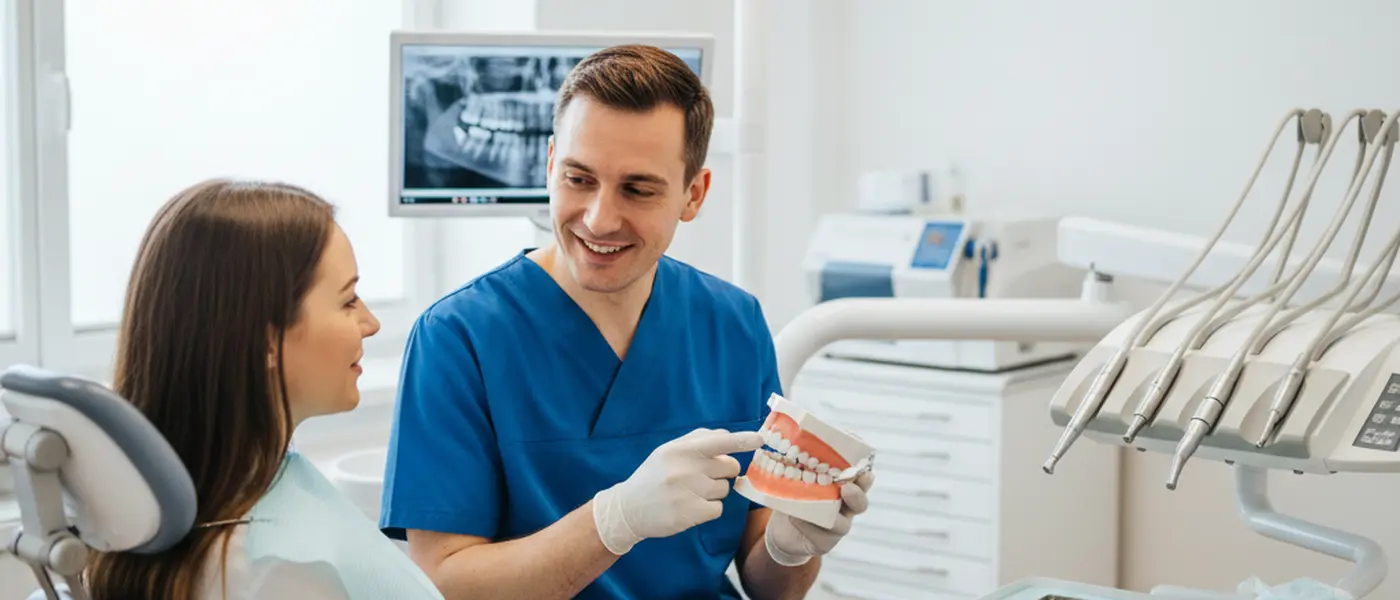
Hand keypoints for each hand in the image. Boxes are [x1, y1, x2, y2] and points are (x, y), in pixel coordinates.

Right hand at [593, 428, 764, 554]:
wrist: (628, 508)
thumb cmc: (654, 476)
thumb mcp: (669, 451)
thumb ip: (698, 440)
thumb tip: (728, 436)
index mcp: (680, 450)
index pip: (719, 442)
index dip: (742, 439)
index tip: (761, 439)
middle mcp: (685, 469)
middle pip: (730, 467)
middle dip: (724, 472)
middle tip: (704, 476)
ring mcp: (687, 492)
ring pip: (725, 490)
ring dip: (713, 492)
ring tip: (690, 492)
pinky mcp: (689, 514)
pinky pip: (717, 509)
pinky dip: (708, 509)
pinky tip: (690, 507)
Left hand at [764, 469, 873, 566]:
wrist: (785, 531)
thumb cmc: (795, 497)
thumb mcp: (797, 477)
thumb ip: (800, 463)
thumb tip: (785, 436)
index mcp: (844, 488)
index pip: (861, 479)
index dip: (864, 473)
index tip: (862, 467)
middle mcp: (846, 509)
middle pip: (860, 503)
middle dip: (857, 495)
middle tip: (847, 488)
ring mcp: (838, 528)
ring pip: (842, 524)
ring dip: (831, 514)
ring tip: (818, 505)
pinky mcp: (825, 544)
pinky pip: (821, 537)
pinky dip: (807, 525)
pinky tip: (796, 517)